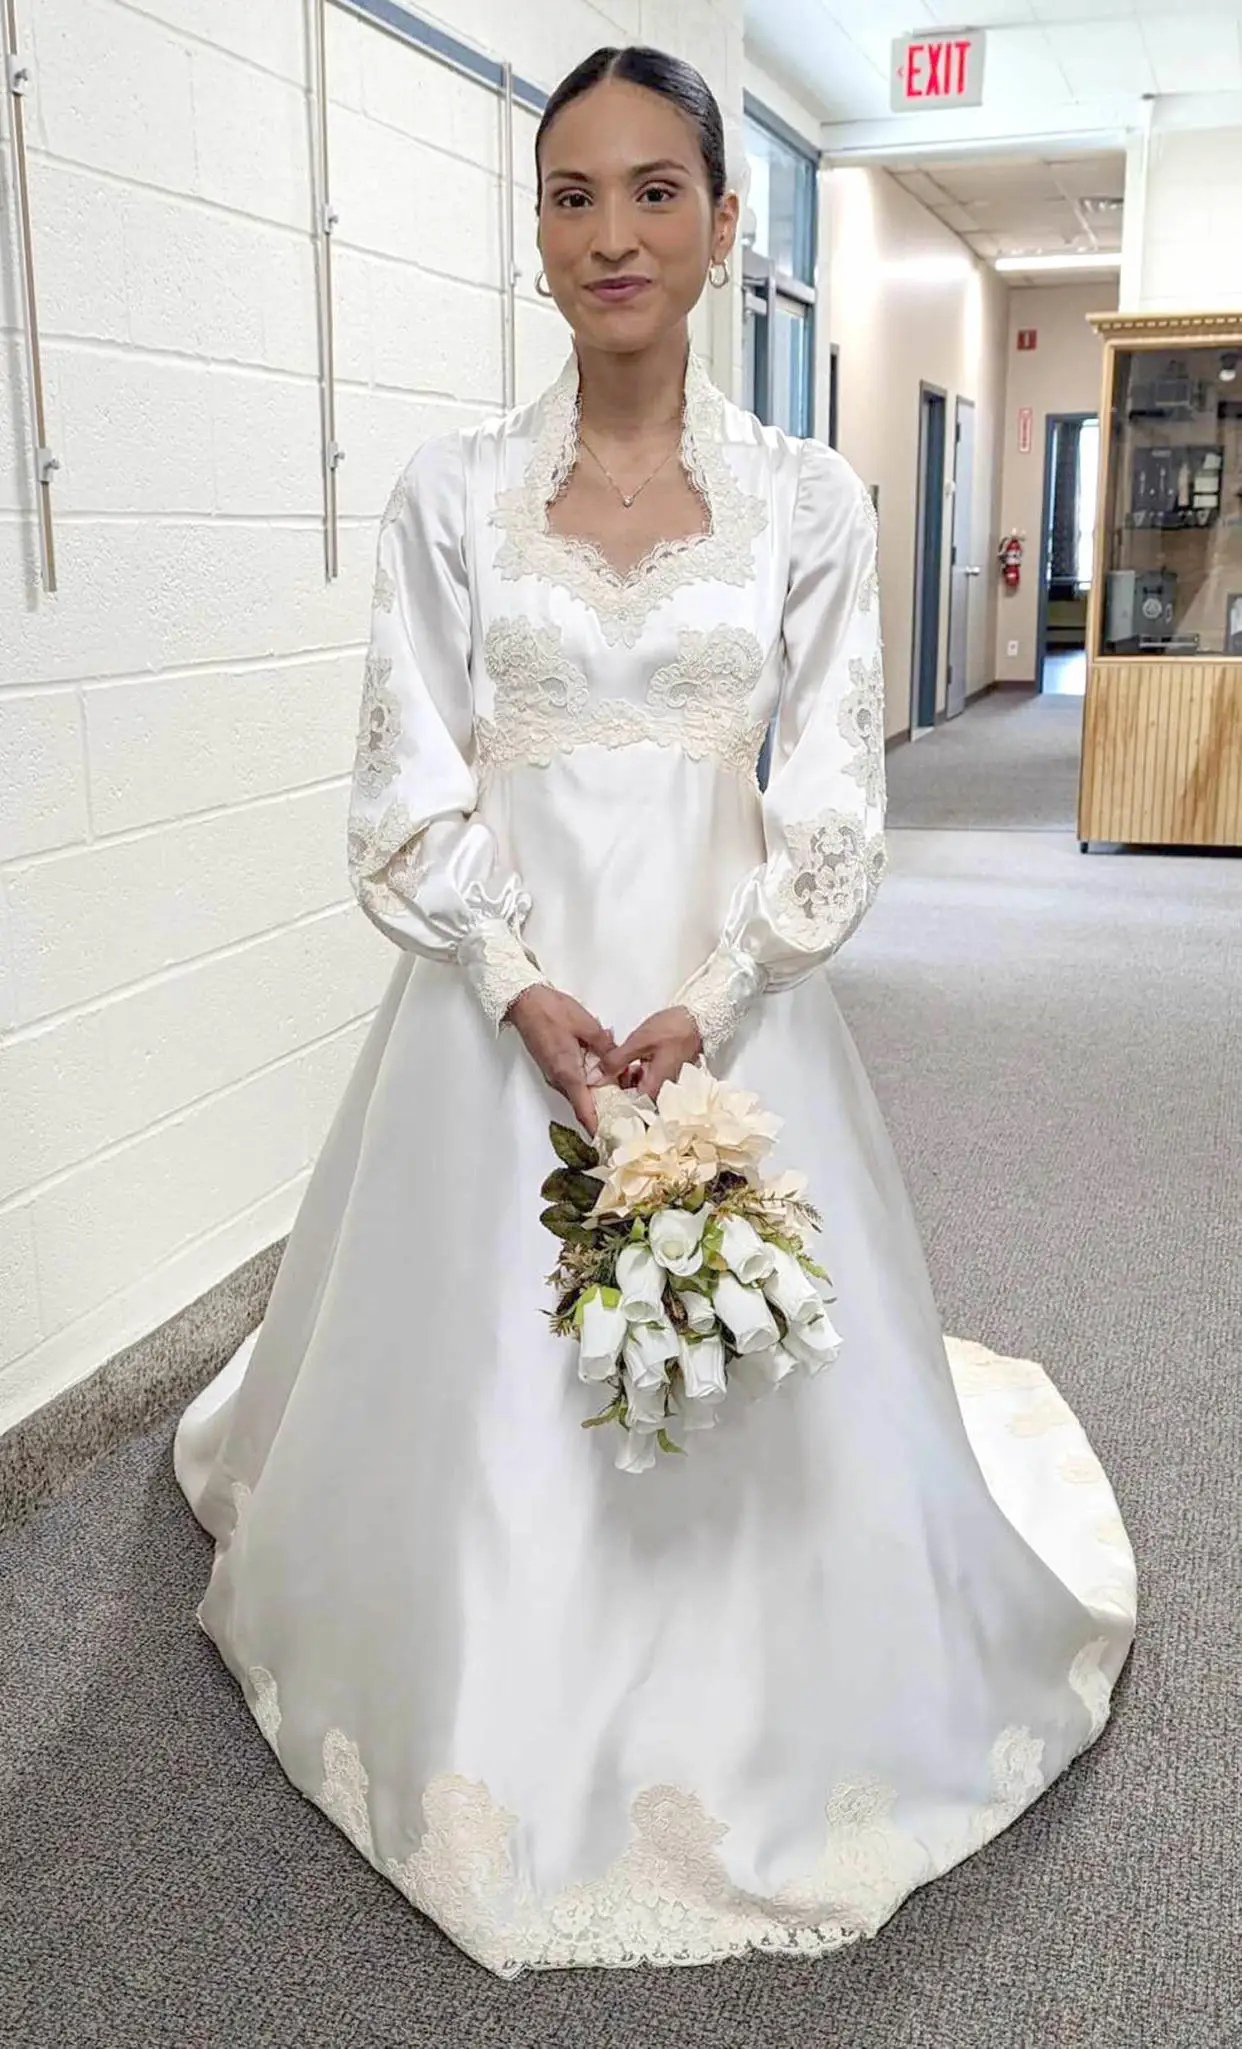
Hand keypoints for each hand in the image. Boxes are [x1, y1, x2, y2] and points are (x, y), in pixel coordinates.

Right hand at [507, 985, 614, 1134]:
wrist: (524, 1002)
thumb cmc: (552, 1011)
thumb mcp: (587, 1025)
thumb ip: (605, 1047)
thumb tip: (618, 1063)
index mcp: (568, 1072)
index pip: (584, 1109)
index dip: (596, 1127)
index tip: (609, 1139)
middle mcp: (558, 1079)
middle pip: (582, 1105)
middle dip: (602, 1113)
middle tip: (625, 1114)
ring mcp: (553, 1073)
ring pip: (577, 1093)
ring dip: (595, 1097)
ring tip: (620, 1093)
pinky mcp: (552, 1065)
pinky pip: (572, 1082)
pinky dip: (587, 1085)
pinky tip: (602, 1074)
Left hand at [601, 1006, 701, 1101]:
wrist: (699, 1019)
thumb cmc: (671, 1030)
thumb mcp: (638, 1043)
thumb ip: (614, 1062)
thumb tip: (593, 1079)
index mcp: (654, 1090)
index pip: (625, 1107)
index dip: (608, 1099)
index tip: (596, 1088)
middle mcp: (661, 1094)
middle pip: (631, 1099)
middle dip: (615, 1084)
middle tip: (600, 1070)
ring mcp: (665, 1086)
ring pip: (637, 1089)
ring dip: (624, 1077)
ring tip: (611, 1061)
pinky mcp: (666, 1076)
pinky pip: (646, 1080)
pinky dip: (635, 1072)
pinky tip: (627, 1059)